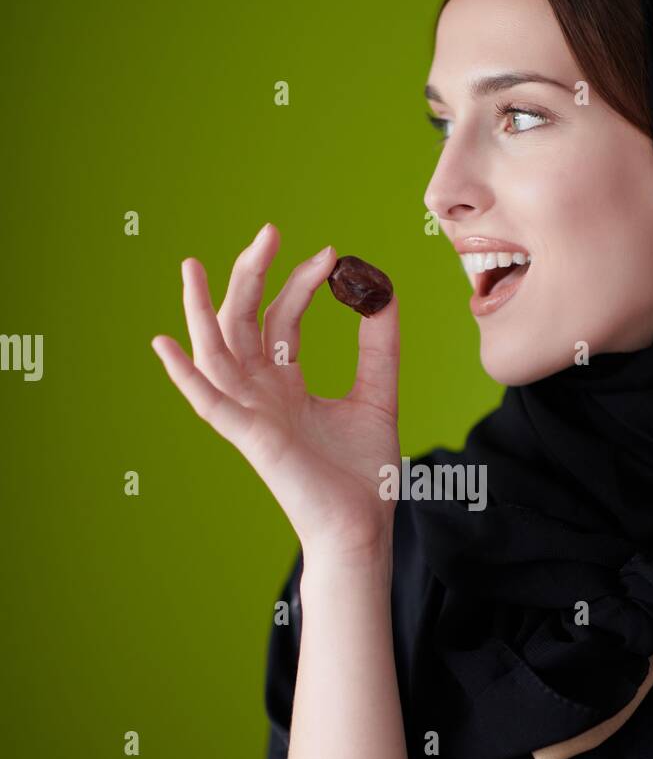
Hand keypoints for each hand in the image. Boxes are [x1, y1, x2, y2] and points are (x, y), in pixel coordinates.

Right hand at [151, 225, 401, 561]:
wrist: (362, 526)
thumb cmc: (363, 472)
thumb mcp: (378, 394)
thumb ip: (378, 346)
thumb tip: (383, 292)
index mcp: (285, 385)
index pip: (282, 319)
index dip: (300, 282)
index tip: (332, 254)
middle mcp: (261, 394)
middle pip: (243, 322)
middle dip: (251, 276)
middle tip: (269, 231)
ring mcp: (251, 414)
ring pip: (214, 352)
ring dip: (200, 310)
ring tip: (192, 266)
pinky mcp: (249, 438)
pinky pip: (208, 403)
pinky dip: (184, 374)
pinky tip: (164, 344)